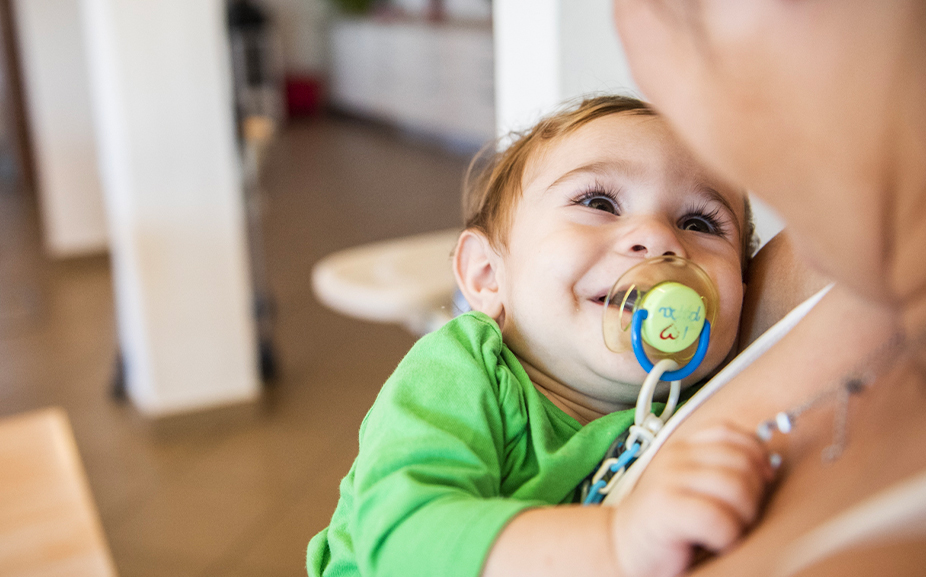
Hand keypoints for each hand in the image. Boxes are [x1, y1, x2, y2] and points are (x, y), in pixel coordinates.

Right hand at [608, 424, 774, 576]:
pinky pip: (717, 517)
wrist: (621, 547)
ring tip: (730, 532)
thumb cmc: (668, 524)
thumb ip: (723, 472)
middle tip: (741, 518)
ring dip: (743, 517)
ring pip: (734, 486)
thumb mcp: (695, 489)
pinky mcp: (664, 508)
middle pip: (741, 461)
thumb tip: (770, 468)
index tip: (760, 483)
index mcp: (684, 449)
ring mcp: (667, 479)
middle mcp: (675, 457)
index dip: (756, 456)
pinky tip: (717, 543)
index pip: (731, 432)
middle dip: (755, 494)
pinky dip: (727, 536)